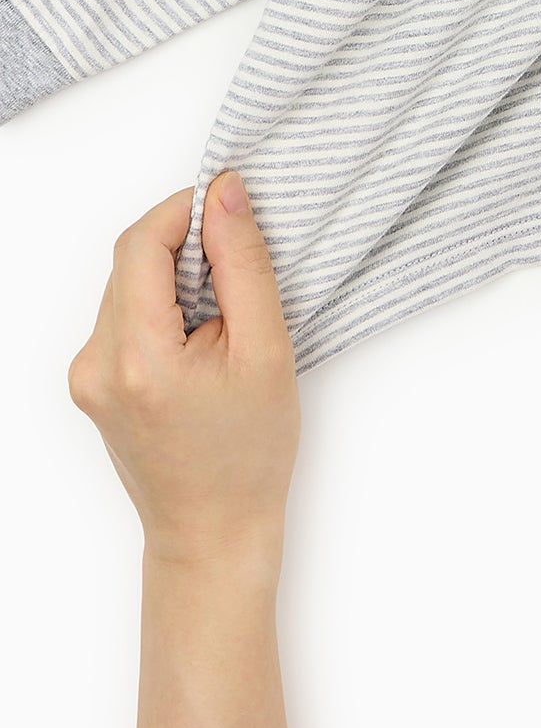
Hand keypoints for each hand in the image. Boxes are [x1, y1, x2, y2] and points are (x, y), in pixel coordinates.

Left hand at [67, 171, 299, 573]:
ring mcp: (86, 376)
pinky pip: (123, 315)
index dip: (184, 210)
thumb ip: (243, 263)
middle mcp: (96, 364)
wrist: (213, 533)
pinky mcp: (91, 383)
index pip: (141, 244)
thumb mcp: (266, 349)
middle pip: (131, 262)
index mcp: (137, 358)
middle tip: (239, 273)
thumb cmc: (247, 455)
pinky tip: (200, 342)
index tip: (229, 207)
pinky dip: (162, 308)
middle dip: (185, 248)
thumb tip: (224, 193)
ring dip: (174, 279)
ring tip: (223, 320)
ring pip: (127, 286)